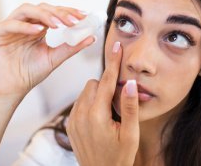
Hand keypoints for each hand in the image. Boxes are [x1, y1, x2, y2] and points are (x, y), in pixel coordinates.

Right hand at [0, 3, 94, 98]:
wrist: (11, 90)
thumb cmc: (29, 74)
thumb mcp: (54, 58)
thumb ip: (71, 47)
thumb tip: (92, 37)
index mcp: (37, 27)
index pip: (53, 13)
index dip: (68, 12)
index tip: (84, 16)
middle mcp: (24, 23)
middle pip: (42, 8)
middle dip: (59, 13)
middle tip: (73, 20)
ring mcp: (9, 27)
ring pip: (26, 10)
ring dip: (44, 15)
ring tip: (58, 24)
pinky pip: (10, 24)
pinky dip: (25, 26)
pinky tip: (39, 30)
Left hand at [67, 42, 139, 165]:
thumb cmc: (119, 158)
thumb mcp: (131, 134)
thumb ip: (130, 107)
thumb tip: (130, 82)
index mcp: (97, 115)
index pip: (106, 80)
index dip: (113, 62)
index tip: (116, 46)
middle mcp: (81, 115)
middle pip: (94, 83)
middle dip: (106, 85)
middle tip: (118, 100)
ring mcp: (73, 119)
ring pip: (86, 91)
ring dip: (98, 94)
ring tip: (109, 112)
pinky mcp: (69, 124)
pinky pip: (79, 102)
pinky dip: (89, 103)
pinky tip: (99, 117)